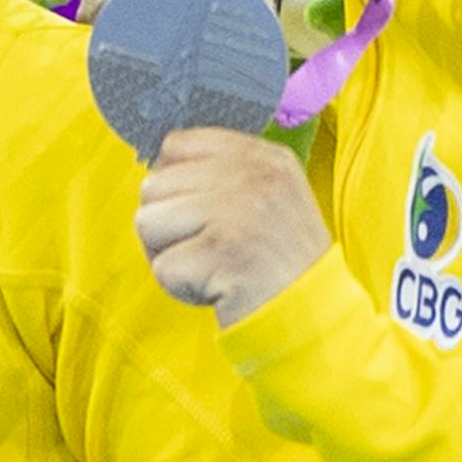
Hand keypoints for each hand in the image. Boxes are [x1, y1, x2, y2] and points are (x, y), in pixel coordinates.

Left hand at [135, 130, 331, 322]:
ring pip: (147, 222)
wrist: (313, 317)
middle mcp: (252, 175)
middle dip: (167, 227)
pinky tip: (219, 289)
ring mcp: (237, 211)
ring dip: (169, 255)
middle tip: (209, 251)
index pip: (176, 144)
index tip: (200, 215)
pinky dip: (181, 287)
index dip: (173, 185)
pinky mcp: (220, 252)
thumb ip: (220, 173)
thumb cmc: (277, 263)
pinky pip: (162, 267)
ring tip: (212, 267)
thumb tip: (156, 165)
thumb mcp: (266, 198)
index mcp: (263, 157)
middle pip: (153, 186)